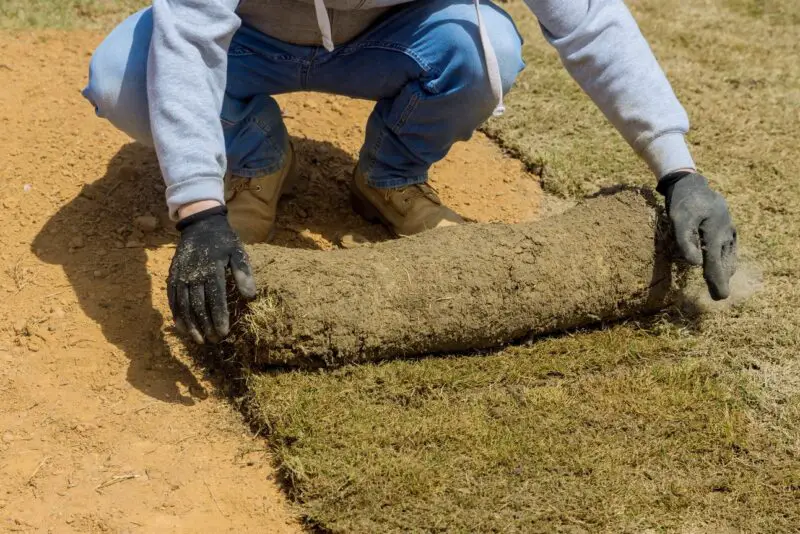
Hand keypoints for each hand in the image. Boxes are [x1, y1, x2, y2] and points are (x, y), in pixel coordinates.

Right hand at [168, 205, 255, 342]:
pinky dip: (176, 314)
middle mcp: (193, 274)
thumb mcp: (237, 252)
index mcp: (212, 269)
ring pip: (183, 305)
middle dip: (205, 325)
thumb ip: (244, 273)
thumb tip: (251, 296)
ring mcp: (181, 276)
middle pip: (198, 305)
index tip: (224, 332)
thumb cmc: (223, 241)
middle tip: (213, 341)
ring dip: (190, 325)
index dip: (219, 317)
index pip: (215, 298)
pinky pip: (172, 298)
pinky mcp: (172, 276)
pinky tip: (182, 328)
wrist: (200, 224)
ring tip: (198, 340)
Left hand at [658, 171, 736, 299]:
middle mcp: (726, 232)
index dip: (717, 280)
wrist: (691, 184)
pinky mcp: (727, 227)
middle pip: (725, 261)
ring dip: (726, 270)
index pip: (716, 262)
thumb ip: (685, 241)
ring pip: (730, 255)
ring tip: (721, 283)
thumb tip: (695, 265)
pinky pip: (730, 247)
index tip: (720, 297)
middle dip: (722, 279)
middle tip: (720, 296)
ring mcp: (729, 229)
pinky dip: (726, 259)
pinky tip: (723, 265)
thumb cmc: (682, 202)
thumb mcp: (679, 220)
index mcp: (716, 231)